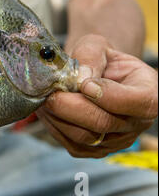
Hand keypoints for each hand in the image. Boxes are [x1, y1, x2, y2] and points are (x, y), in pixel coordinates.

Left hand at [37, 34, 156, 157]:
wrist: (92, 76)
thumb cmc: (98, 59)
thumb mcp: (97, 45)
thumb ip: (90, 56)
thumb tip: (80, 78)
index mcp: (150, 93)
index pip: (139, 102)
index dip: (107, 95)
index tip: (84, 83)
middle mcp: (137, 122)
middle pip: (104, 123)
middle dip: (71, 107)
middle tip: (51, 93)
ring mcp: (117, 140)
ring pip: (83, 137)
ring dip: (58, 117)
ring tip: (47, 97)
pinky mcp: (95, 150)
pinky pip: (72, 144)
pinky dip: (55, 127)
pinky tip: (49, 110)